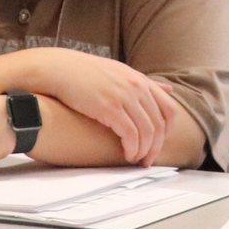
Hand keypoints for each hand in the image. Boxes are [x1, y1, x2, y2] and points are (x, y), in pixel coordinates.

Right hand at [24, 47, 173, 163]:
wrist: (59, 69)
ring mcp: (124, 96)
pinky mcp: (110, 107)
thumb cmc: (85, 73)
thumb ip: (144, 83)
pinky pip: (130, 134)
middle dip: (156, 146)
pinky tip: (127, 154)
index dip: (167, 131)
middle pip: (159, 124)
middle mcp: (136, 87)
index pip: (169, 109)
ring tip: (135, 159)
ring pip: (147, 131)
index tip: (158, 143)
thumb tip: (168, 89)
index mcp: (140, 80)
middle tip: (148, 160)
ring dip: (144, 150)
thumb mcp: (120, 72)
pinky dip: (132, 148)